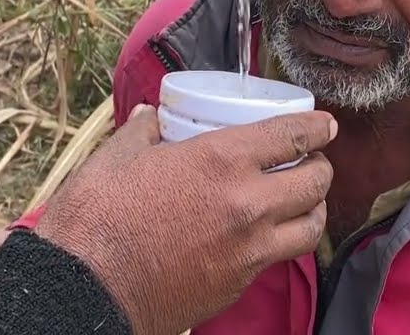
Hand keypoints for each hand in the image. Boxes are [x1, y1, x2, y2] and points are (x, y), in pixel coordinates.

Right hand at [36, 105, 335, 334]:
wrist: (84, 292)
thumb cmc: (95, 222)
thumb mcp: (115, 159)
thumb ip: (143, 132)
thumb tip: (152, 117)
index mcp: (220, 161)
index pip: (292, 136)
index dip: (316, 127)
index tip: (325, 124)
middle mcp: (247, 205)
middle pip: (315, 183)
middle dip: (321, 167)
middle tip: (311, 161)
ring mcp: (247, 251)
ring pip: (309, 228)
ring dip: (311, 209)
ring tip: (299, 201)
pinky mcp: (238, 285)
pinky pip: (275, 258)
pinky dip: (278, 242)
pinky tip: (259, 235)